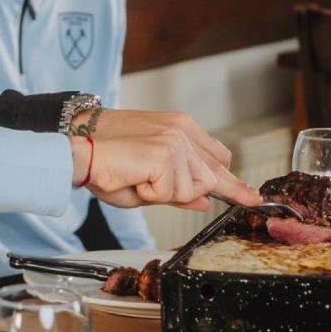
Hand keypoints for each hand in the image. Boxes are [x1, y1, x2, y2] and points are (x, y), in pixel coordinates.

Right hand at [69, 110, 261, 211]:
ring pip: (193, 190)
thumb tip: (204, 202)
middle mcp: (182, 131)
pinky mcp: (166, 154)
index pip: (218, 159)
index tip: (251, 197)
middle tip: (148, 183)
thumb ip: (179, 191)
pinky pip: (174, 193)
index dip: (230, 183)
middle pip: (210, 178)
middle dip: (186, 192)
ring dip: (164, 193)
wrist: (79, 150)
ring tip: (138, 177)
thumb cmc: (106, 163)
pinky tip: (136, 178)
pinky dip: (153, 194)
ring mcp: (176, 141)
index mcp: (180, 129)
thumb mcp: (148, 181)